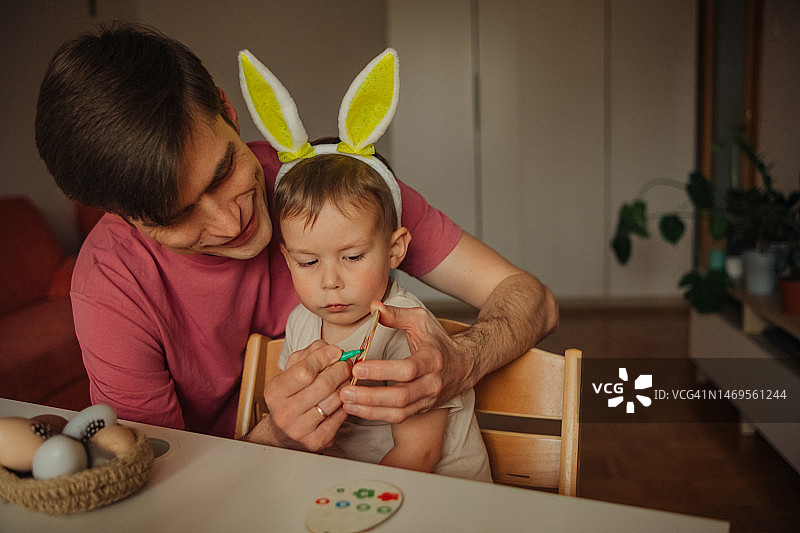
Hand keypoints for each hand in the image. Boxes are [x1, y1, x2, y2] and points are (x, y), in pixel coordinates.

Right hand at [248, 340, 349, 450]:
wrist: (285, 430)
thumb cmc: (292, 394)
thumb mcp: (294, 369)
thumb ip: (311, 353)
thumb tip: (333, 350)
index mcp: (275, 391)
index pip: (304, 370)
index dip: (324, 358)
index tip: (337, 352)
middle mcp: (283, 412)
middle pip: (323, 385)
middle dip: (340, 370)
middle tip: (346, 365)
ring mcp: (299, 429)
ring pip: (334, 400)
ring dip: (346, 386)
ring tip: (346, 380)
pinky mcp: (315, 441)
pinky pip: (340, 417)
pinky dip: (345, 404)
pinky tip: (342, 398)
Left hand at [340, 302, 468, 422]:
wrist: (464, 365)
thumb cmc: (439, 342)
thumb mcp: (421, 321)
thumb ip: (396, 315)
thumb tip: (374, 307)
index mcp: (432, 360)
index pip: (407, 369)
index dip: (382, 370)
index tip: (358, 367)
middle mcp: (431, 383)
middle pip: (401, 396)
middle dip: (370, 396)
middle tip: (345, 391)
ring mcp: (427, 399)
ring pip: (398, 412)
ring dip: (369, 409)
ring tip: (346, 403)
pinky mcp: (421, 409)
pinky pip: (398, 417)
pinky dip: (376, 415)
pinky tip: (357, 409)